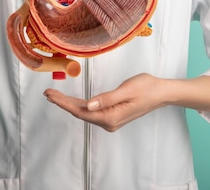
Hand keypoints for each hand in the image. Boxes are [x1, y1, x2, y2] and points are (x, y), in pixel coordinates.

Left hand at [44, 73, 166, 131]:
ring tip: (55, 96)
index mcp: (111, 117)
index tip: (50, 94)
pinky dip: (80, 105)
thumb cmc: (147, 88)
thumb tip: (89, 105)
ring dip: (69, 104)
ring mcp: (110, 120)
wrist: (161, 93)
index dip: (63, 103)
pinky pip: (92, 112)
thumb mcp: (127, 89)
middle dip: (63, 103)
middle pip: (80, 113)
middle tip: (47, 93)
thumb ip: (107, 98)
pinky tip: (72, 101)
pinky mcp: (112, 116)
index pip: (81, 111)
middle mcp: (109, 122)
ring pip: (85, 113)